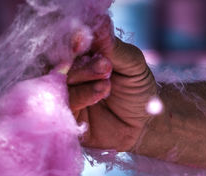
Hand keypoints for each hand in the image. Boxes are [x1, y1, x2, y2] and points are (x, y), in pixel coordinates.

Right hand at [67, 17, 157, 150]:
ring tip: (107, 81)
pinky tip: (101, 90)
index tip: (83, 37)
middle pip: (61, 61)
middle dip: (83, 62)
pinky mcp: (65, 116)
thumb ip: (113, 47)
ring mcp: (66, 94)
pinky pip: (63, 103)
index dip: (74, 40)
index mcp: (84, 56)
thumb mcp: (132, 65)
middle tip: (106, 65)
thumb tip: (101, 20)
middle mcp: (71, 73)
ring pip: (61, 81)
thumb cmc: (138, 91)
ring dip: (84, 77)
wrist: (144, 124)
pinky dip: (82, 95)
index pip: (71, 43)